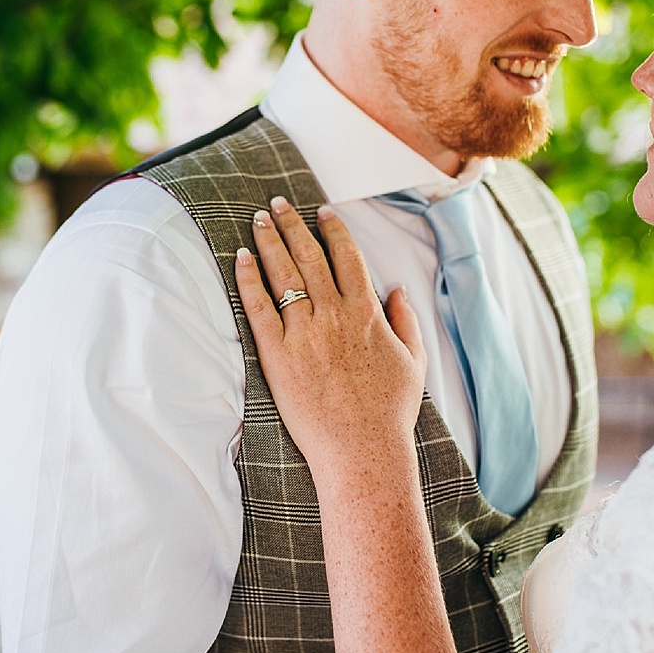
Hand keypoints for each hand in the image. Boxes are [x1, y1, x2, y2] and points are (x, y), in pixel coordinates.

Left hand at [233, 197, 427, 479]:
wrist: (362, 450)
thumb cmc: (388, 411)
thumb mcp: (413, 362)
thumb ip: (405, 321)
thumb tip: (398, 290)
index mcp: (367, 313)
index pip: (347, 257)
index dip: (332, 230)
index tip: (321, 212)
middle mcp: (334, 315)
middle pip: (309, 256)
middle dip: (292, 224)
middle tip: (277, 203)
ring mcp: (304, 333)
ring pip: (283, 274)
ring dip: (268, 241)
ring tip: (257, 219)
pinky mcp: (277, 355)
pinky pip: (258, 307)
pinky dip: (248, 279)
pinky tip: (240, 258)